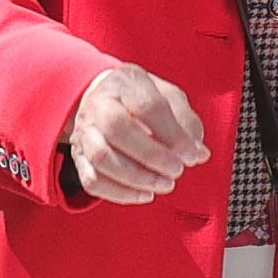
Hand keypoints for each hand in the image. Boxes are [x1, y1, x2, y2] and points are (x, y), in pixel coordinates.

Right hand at [63, 63, 206, 204]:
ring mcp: (85, 131)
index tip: (192, 154)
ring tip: (164, 184)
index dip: (173, 135)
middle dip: (152, 156)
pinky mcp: (79, 156)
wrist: (102, 97)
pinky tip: (145, 194)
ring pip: (101, 158)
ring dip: (138, 178)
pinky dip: (121, 193)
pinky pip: (93, 181)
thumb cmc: (141, 99)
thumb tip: (199, 153)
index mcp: (126, 83)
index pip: (149, 107)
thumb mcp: (169, 96)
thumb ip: (187, 122)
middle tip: (177, 170)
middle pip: (117, 129)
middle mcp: (99, 104)